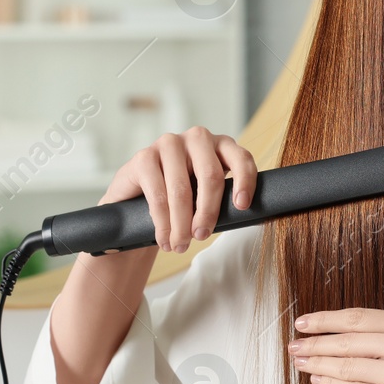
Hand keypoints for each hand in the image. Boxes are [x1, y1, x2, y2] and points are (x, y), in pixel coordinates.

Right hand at [100, 126, 256, 252]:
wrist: (138, 203)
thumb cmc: (182, 201)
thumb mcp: (208, 195)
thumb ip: (225, 197)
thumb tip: (242, 213)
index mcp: (220, 145)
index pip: (241, 158)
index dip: (245, 181)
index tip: (241, 207)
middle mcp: (196, 138)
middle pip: (211, 175)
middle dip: (207, 212)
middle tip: (201, 236)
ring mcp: (169, 143)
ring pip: (181, 189)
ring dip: (181, 225)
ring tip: (179, 245)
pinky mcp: (143, 156)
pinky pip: (157, 194)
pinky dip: (162, 223)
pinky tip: (164, 238)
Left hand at [289, 308, 383, 383]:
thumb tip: (345, 337)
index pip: (358, 317)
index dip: (326, 319)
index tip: (304, 322)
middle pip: (347, 339)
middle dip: (314, 342)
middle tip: (293, 345)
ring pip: (344, 364)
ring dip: (316, 363)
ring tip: (300, 362)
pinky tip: (318, 381)